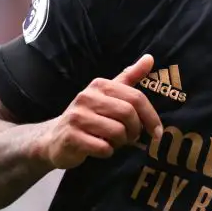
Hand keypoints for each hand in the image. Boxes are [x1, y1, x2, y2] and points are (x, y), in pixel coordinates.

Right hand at [36, 54, 162, 168]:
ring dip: (121, 142)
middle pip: (128, 114)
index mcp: (99, 85)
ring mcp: (77, 116)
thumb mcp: (108, 94)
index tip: (157, 132)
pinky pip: (103, 148)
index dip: (151, 116)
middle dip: (135, 130)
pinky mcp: (71, 137)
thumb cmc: (88, 116)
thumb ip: (129, 77)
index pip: (136, 97)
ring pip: (117, 132)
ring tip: (113, 142)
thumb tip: (150, 58)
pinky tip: (100, 148)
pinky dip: (107, 152)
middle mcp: (87, 97)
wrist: (54, 138)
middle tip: (131, 138)